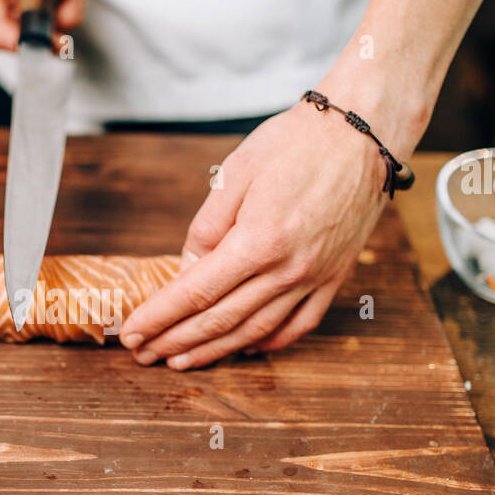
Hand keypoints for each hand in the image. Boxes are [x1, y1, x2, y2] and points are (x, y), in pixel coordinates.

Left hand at [118, 94, 400, 369]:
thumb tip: (186, 271)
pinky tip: (244, 347)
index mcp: (259, 239)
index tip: (132, 333)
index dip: (159, 317)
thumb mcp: (235, 173)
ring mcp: (315, 277)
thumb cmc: (296, 142)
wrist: (363, 133)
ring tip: (180, 361)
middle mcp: (288, 268)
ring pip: (256, 331)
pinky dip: (269, 343)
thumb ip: (206, 227)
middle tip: (143, 355)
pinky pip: (300, 325)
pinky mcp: (335, 278)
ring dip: (214, 351)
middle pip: (221, 319)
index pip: (196, 292)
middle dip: (175, 341)